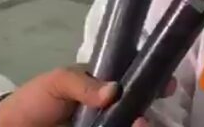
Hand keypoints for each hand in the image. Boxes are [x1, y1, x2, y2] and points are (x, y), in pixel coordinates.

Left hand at [0, 65, 152, 126]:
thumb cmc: (36, 98)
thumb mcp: (58, 81)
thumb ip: (84, 83)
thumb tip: (114, 90)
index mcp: (107, 86)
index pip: (138, 81)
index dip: (156, 82)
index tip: (167, 87)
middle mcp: (112, 108)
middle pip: (142, 109)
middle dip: (150, 113)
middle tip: (144, 119)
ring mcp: (106, 126)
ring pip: (133, 125)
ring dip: (142, 126)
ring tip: (139, 126)